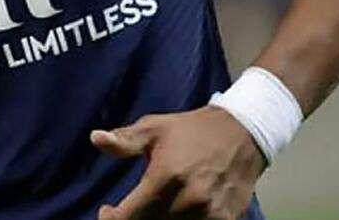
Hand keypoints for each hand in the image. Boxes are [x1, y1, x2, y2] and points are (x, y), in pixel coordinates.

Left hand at [90, 106, 265, 218]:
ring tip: (150, 212)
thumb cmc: (192, 130)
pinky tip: (175, 214)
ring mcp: (210, 214)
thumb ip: (124, 140)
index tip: (107, 211)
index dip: (112, 219)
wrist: (243, 132)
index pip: (130, 216)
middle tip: (128, 213)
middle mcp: (188, 200)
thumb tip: (95, 138)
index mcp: (166, 177)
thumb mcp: (154, 128)